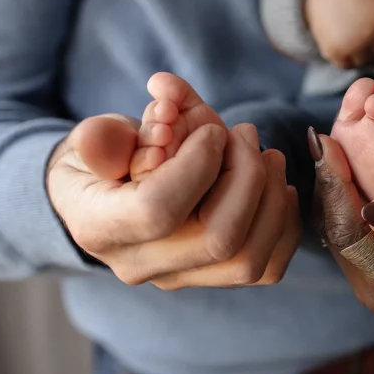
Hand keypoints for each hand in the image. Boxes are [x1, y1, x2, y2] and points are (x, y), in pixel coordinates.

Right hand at [47, 113, 300, 288]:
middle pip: (218, 241)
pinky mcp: (211, 277)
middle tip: (246, 133)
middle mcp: (140, 264)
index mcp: (101, 228)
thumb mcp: (90, 138)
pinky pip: (267, 268)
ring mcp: (179, 277)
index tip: (211, 129)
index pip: (159, 210)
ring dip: (272, 200)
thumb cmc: (101, 161)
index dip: (197, 164)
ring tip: (268, 155)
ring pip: (249, 260)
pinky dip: (283, 225)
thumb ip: (113, 128)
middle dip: (246, 178)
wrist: (104, 199)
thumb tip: (160, 96)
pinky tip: (277, 186)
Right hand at [304, 0, 373, 68]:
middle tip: (355, 26)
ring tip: (347, 33)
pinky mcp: (335, 51)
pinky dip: (342, 58)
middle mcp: (369, 33)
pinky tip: (338, 41)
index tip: (368, 20)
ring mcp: (352, 44)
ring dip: (356, 53)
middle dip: (369, 43)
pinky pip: (345, 65)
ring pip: (362, 62)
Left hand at [309, 128, 373, 312]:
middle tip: (321, 136)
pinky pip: (345, 224)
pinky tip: (340, 163)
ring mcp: (368, 279)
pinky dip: (344, 192)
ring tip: (327, 143)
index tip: (323, 141)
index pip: (350, 232)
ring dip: (333, 183)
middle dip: (329, 178)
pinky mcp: (367, 265)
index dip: (334, 185)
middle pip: (336, 227)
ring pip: (335, 224)